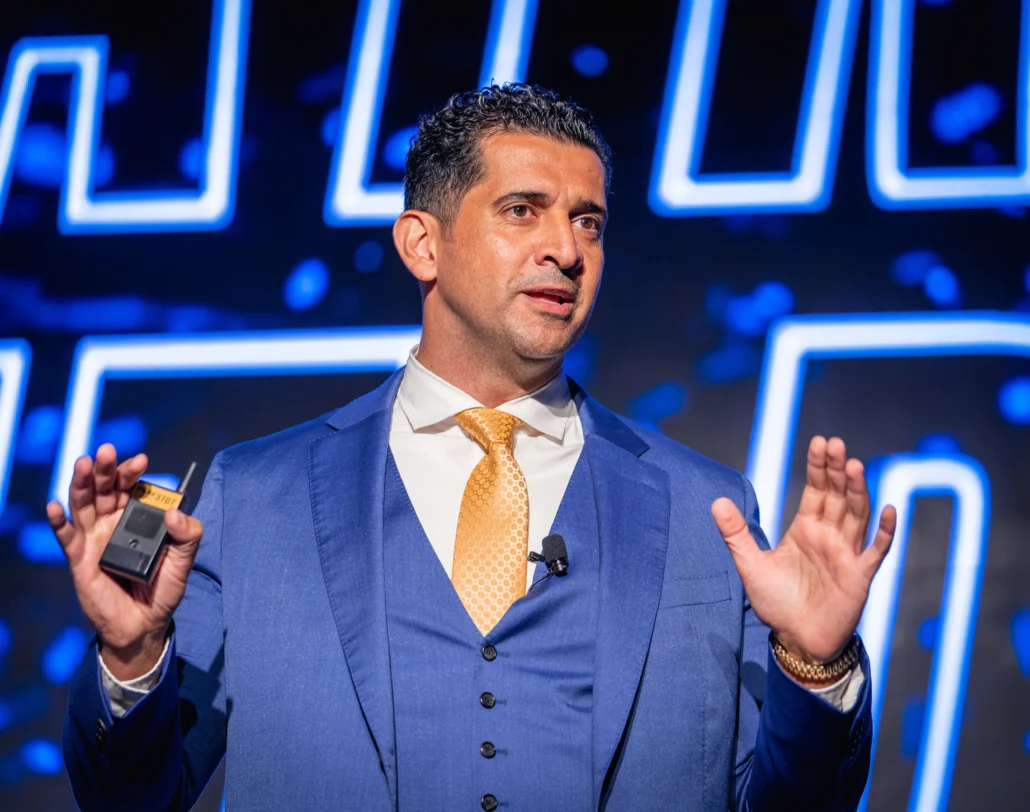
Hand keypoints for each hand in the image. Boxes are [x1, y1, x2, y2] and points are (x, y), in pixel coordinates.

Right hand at [45, 443, 203, 680]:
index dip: (133, 472)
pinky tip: (55, 506)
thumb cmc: (164, 589)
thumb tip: (176, 513)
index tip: (141, 460)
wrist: (145, 624)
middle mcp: (113, 521)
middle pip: (104, 488)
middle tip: (107, 451)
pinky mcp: (79, 557)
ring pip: (83, 504)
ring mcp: (94, 537)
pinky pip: (66, 536)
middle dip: (105, 468)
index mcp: (138, 517)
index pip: (132, 486)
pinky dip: (58, 520)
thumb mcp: (184, 561)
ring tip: (82, 464)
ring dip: (80, 483)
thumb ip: (188, 536)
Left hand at [711, 436, 896, 664]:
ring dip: (857, 491)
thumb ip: (736, 533)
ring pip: (856, 515)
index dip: (818, 466)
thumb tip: (716, 501)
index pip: (815, 490)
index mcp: (805, 529)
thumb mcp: (750, 565)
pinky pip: (876, 550)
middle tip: (836, 443)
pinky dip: (885, 532)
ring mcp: (847, 554)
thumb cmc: (777, 603)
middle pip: (837, 495)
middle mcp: (829, 536)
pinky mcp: (860, 576)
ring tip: (854, 465)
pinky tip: (888, 510)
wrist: (797, 641)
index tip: (819, 441)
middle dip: (836, 470)